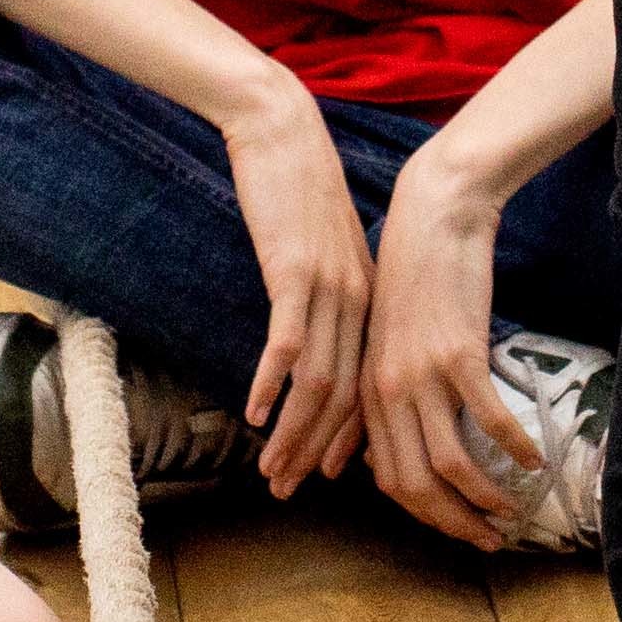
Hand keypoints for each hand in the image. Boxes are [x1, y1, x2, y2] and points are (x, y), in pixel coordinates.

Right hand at [220, 84, 375, 493]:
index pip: (363, 386)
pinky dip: (272, 384)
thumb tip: (315, 339)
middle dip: (314, 451)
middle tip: (288, 490)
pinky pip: (288, 343)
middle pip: (344, 397)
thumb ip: (328, 294)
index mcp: (367, 301)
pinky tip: (254, 413)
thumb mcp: (326, 249)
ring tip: (269, 469)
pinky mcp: (295, 271)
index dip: (343, 437)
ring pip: (318, 382)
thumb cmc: (298, 189)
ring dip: (292, 433)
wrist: (283, 131)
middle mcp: (356, 302)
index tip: (322, 475)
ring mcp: (328, 288)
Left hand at [350, 153, 530, 548]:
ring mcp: (421, 374)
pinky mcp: (458, 353)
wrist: (433, 220)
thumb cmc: (417, 281)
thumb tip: (396, 448)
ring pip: (447, 464)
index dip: (423, 515)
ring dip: (481, 499)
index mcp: (370, 393)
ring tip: (511, 514)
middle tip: (488, 541)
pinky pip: (488, 420)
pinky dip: (513, 449)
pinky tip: (535, 461)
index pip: (388, 477)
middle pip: (414, 483)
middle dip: (453, 523)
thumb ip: (390, 395)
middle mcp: (388, 391)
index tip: (457, 533)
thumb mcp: (388, 343)